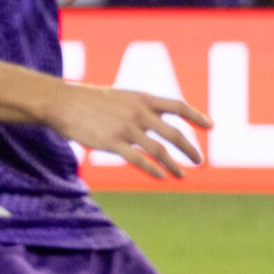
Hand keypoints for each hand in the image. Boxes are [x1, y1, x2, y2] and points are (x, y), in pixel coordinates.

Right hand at [43, 82, 208, 179]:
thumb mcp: (122, 96)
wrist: (62, 103)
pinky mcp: (111, 142)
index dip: (196, 116)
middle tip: (199, 160)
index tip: (211, 126)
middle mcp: (138, 113)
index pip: (178, 106)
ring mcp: (126, 128)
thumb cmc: (91, 101)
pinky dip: (153, 169)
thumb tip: (160, 117)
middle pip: (173, 133)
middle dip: (189, 148)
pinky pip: (138, 159)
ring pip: (158, 150)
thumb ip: (142, 107)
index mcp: (143, 99)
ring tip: (182, 175)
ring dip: (173, 164)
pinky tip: (162, 176)